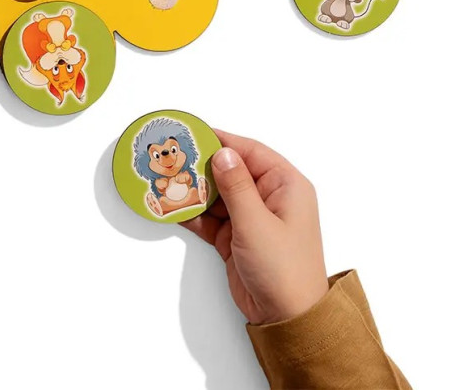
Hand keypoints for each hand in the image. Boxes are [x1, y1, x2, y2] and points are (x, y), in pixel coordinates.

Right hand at [183, 132, 328, 324]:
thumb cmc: (286, 271)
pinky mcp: (236, 237)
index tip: (194, 133)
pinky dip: (194, 214)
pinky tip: (174, 207)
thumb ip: (237, 186)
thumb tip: (222, 153)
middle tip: (174, 157)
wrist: (288, 321)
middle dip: (202, 166)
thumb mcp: (257, 224)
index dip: (221, 141)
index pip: (249, 151)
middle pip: (230, 171)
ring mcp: (252, 218)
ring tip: (167, 180)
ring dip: (194, 190)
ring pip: (217, 194)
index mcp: (285, 185)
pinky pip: (211, 218)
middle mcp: (269, 197)